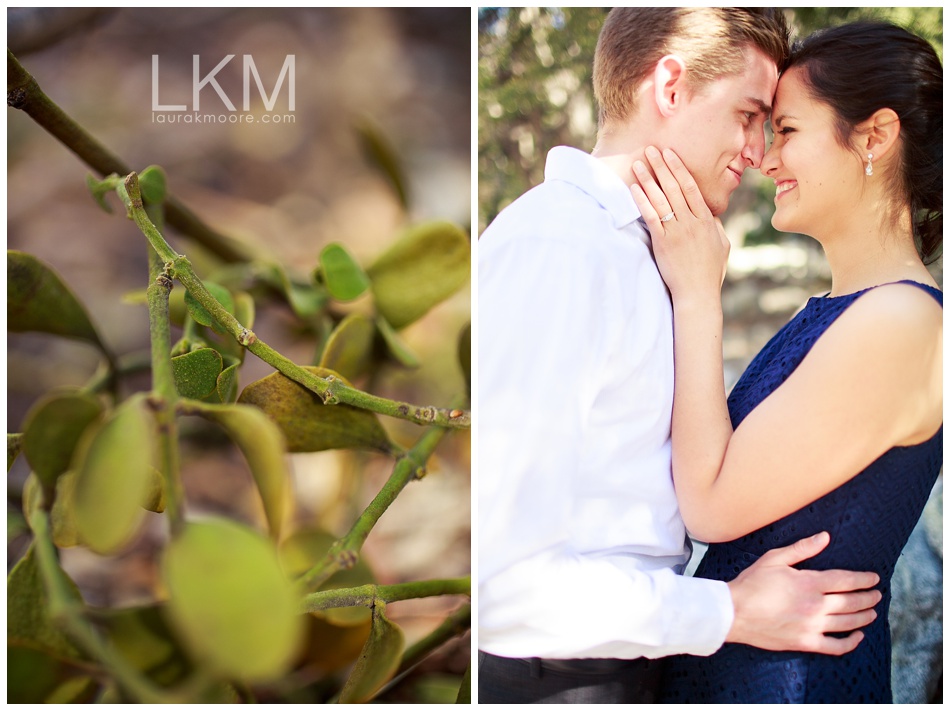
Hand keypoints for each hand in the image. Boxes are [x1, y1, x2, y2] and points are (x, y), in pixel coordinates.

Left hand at [630, 146, 729, 303]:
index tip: (670, 153)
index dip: (679, 168)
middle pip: (674, 187)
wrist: (698, 293)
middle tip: (651, 149)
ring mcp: (677, 231)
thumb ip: (714, 225)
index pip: (691, 187)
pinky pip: (651, 216)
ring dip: (648, 179)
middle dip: (662, 166)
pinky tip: (634, 188)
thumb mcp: (721, 244)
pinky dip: (642, 201)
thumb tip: (710, 213)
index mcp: (706, 220)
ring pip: (661, 198)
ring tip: (638, 163)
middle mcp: (692, 222)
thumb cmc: (710, 271)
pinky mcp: (663, 243)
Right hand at [725, 531, 881, 654]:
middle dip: (869, 597)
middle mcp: (815, 605)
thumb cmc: (752, 583)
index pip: (846, 580)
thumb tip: (825, 537)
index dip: (863, 579)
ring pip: (848, 623)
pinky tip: (858, 636)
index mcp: (809, 583)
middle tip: (877, 595)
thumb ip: (802, 549)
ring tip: (872, 612)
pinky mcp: (805, 642)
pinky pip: (836, 646)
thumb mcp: (774, 559)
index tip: (874, 578)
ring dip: (864, 617)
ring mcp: (812, 626)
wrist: (733, 612)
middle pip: (852, 602)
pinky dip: (851, 642)